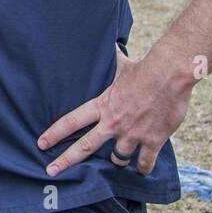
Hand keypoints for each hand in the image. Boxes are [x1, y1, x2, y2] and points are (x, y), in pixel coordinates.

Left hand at [38, 45, 193, 176]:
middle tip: (51, 171)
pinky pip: (145, 162)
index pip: (71, 121)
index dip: (54, 134)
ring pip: (118, 158)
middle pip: (85, 147)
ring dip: (117, 160)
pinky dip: (143, 168)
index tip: (41, 143)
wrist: (170, 75)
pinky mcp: (153, 140)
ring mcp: (133, 134)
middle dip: (66, 161)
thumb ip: (109, 61)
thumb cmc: (144, 68)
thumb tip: (106, 41)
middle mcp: (113, 123)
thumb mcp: (120, 65)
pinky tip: (141, 170)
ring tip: (119, 159)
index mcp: (102, 105)